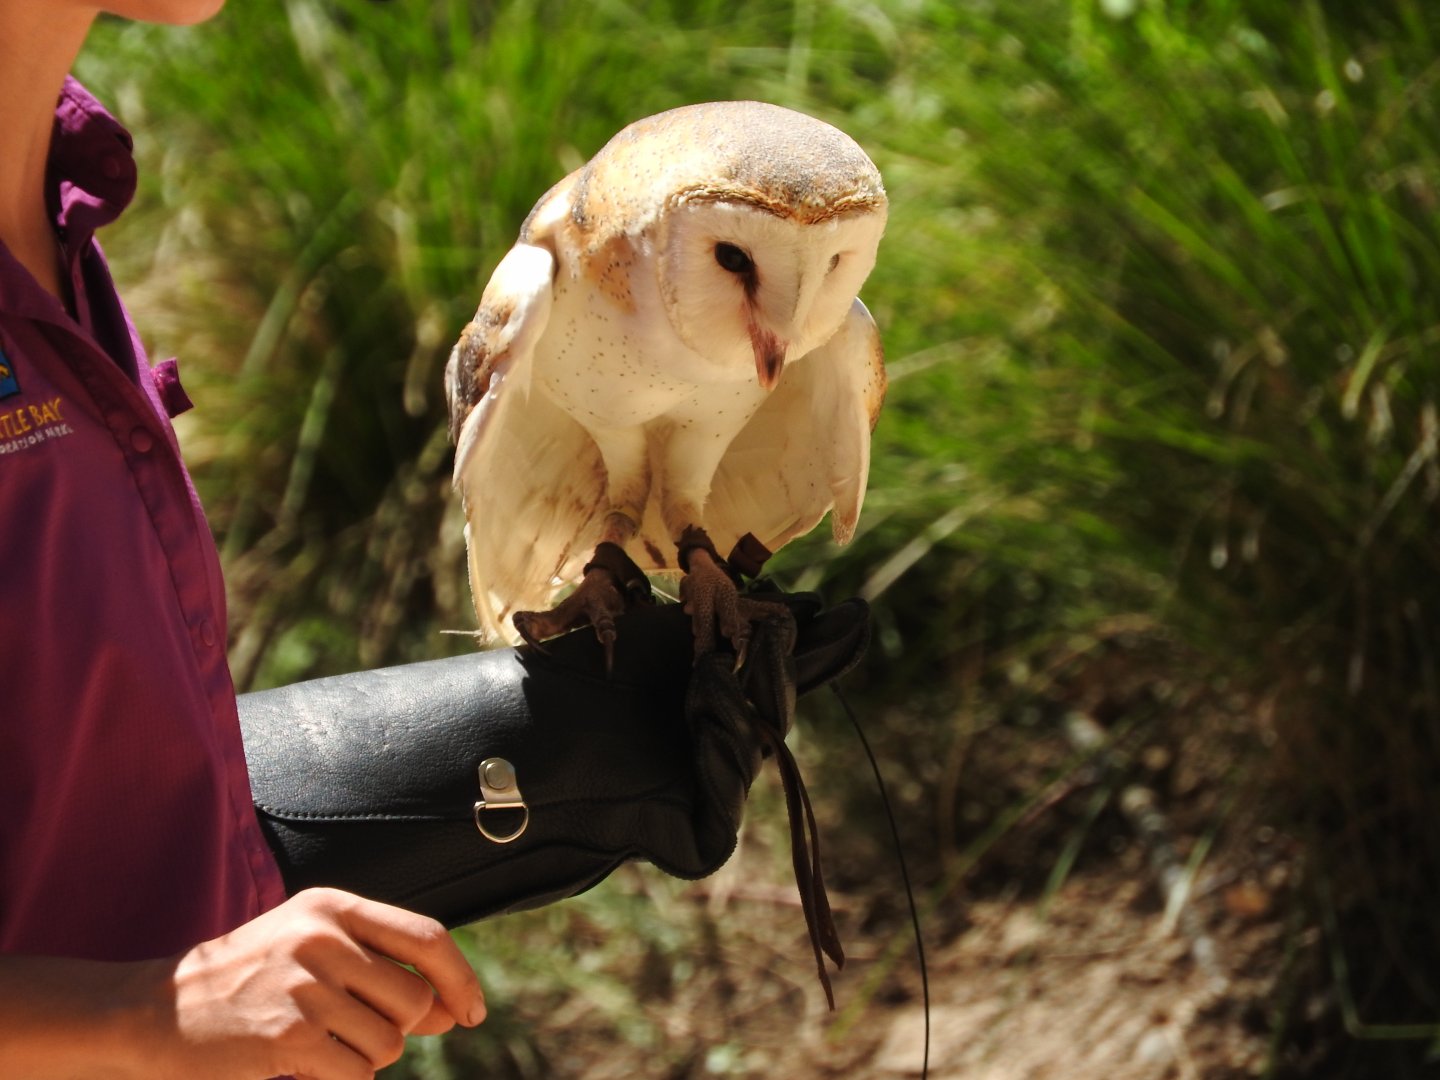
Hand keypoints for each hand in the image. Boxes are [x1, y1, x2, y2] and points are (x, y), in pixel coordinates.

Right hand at [145, 888, 485, 1079]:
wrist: (158, 1011)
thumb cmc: (249, 981)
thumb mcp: (313, 950)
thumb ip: (383, 969)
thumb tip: (456, 1009)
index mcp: (333, 907)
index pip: (428, 938)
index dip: (461, 978)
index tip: (474, 1012)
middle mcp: (323, 938)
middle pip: (415, 998)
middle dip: (399, 1027)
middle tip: (351, 1030)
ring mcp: (306, 986)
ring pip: (390, 1041)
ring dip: (365, 1055)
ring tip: (317, 1041)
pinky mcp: (290, 1037)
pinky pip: (358, 1071)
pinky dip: (341, 1077)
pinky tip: (301, 1062)